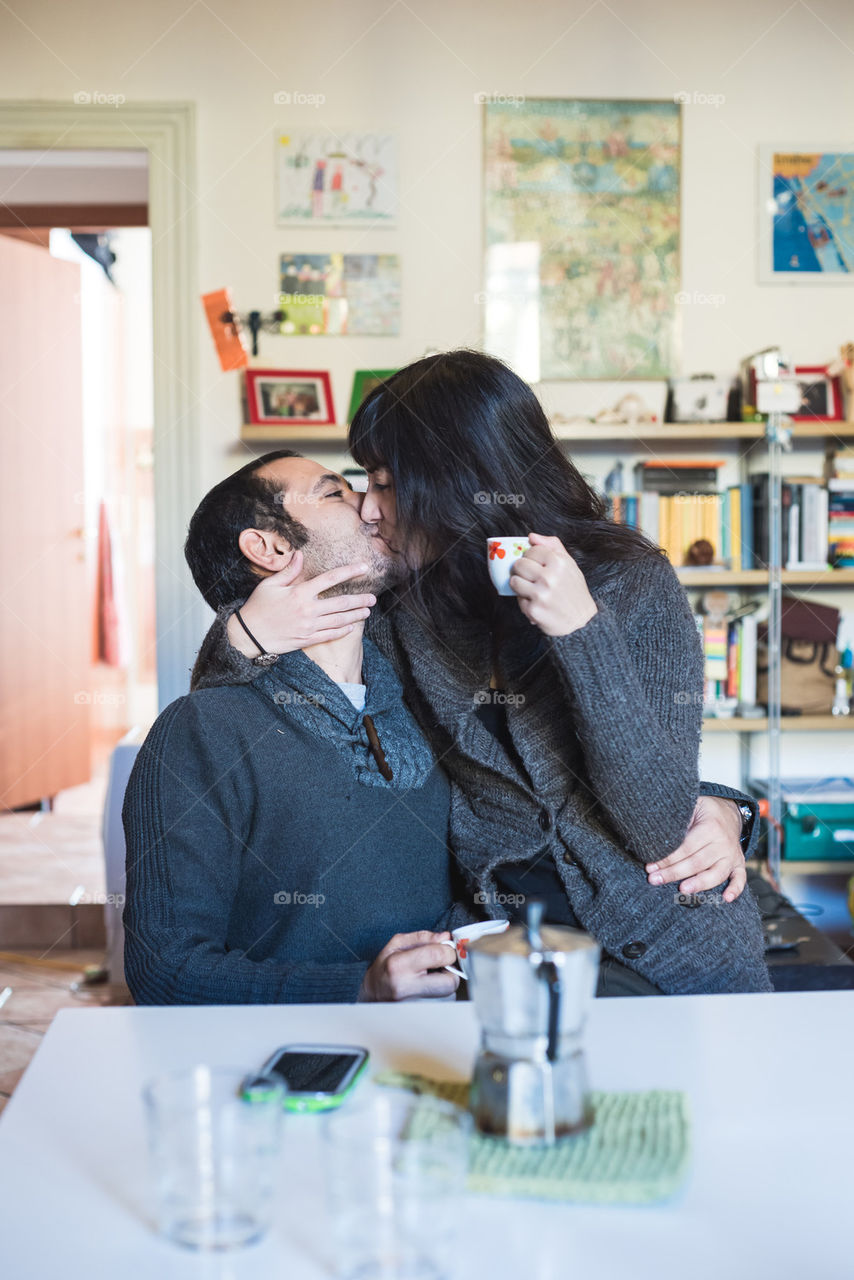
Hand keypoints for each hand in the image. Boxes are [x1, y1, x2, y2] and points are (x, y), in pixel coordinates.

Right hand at [227, 552, 377, 656]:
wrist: (249, 635)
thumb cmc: (257, 606)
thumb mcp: (270, 585)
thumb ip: (288, 570)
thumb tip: (300, 554)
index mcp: (300, 593)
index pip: (330, 579)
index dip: (349, 572)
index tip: (364, 568)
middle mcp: (308, 610)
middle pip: (340, 603)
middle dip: (359, 600)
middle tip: (373, 598)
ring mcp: (308, 627)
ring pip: (339, 620)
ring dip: (355, 615)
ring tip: (367, 611)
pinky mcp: (306, 640)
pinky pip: (329, 635)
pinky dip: (342, 631)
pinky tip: (352, 627)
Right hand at [359, 931, 458, 1001]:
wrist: (371, 993)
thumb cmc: (384, 967)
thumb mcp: (396, 944)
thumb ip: (422, 937)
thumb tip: (445, 937)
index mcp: (399, 964)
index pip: (439, 955)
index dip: (448, 951)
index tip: (445, 950)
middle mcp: (406, 987)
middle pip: (450, 982)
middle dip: (451, 971)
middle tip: (441, 966)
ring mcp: (412, 1005)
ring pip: (448, 994)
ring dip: (445, 983)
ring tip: (430, 977)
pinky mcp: (418, 1014)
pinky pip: (442, 1002)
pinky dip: (440, 993)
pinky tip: (427, 988)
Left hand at [509, 533, 597, 636]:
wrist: (581, 621)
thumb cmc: (574, 590)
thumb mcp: (569, 564)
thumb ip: (552, 546)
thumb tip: (531, 536)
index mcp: (558, 562)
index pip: (531, 550)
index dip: (532, 557)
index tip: (537, 564)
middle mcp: (549, 577)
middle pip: (519, 564)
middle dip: (523, 570)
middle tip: (532, 578)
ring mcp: (540, 594)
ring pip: (514, 581)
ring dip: (520, 585)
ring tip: (533, 590)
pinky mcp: (533, 610)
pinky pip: (518, 600)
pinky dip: (525, 602)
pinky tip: (537, 603)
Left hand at [645, 796, 746, 901]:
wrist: (729, 812)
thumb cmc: (703, 811)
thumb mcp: (691, 806)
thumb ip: (678, 820)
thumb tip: (656, 836)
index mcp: (710, 827)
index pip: (686, 848)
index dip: (667, 859)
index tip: (650, 867)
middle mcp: (723, 843)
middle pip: (697, 863)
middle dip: (674, 873)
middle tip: (654, 880)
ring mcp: (732, 855)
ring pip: (716, 874)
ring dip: (699, 884)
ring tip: (683, 890)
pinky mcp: (738, 864)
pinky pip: (740, 878)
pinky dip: (736, 888)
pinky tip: (727, 898)